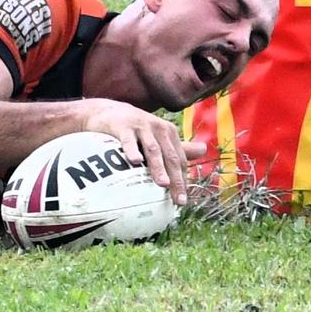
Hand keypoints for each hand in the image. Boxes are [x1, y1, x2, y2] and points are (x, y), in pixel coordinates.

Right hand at [82, 99, 203, 204]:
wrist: (106, 111)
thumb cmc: (134, 128)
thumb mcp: (157, 136)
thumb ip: (178, 146)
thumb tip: (204, 150)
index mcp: (168, 132)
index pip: (179, 160)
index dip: (182, 180)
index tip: (181, 200)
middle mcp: (157, 128)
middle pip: (169, 156)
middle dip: (175, 178)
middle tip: (177, 199)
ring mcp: (140, 126)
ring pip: (152, 149)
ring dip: (158, 167)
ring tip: (162, 184)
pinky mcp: (121, 126)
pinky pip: (128, 140)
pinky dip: (132, 150)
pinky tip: (135, 161)